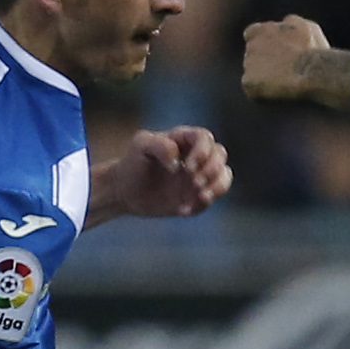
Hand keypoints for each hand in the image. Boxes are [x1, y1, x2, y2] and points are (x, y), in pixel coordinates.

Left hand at [104, 126, 231, 219]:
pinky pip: (210, 199)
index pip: (206, 138)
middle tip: (194, 182)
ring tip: (201, 197)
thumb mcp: (140, 146)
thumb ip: (159, 145)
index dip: (202, 152)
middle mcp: (196, 156)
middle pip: (220, 155)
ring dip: (217, 187)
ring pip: (225, 176)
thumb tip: (177, 162)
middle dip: (212, 170)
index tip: (186, 167)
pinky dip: (201, 205)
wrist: (124, 191)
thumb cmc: (132, 163)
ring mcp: (198, 176)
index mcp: (184, 139)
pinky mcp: (196, 196)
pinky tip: (182, 210)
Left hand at [241, 15, 331, 103]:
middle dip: (264, 61)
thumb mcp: (307, 27)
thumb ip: (292, 23)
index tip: (272, 50)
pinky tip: (279, 93)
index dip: (261, 42)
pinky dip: (262, 93)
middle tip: (283, 70)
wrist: (310, 72)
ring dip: (265, 77)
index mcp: (261, 30)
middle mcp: (251, 45)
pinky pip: (253, 89)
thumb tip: (285, 22)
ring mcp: (248, 64)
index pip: (252, 34)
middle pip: (252, 54)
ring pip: (253, 72)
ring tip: (285, 82)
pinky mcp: (249, 82)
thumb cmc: (312, 49)